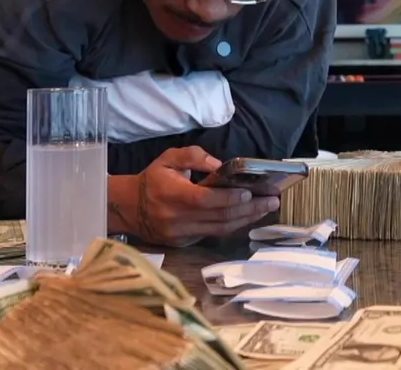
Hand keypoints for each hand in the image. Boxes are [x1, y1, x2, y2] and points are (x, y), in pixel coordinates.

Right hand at [123, 147, 279, 246]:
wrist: (129, 207)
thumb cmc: (153, 179)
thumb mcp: (169, 158)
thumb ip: (195, 156)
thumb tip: (220, 165)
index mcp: (173, 195)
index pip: (206, 200)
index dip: (230, 198)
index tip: (251, 192)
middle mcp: (178, 218)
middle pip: (219, 217)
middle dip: (249, 209)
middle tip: (272, 200)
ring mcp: (181, 234)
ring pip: (220, 229)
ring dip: (246, 219)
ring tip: (266, 208)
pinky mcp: (184, 243)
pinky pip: (213, 235)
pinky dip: (232, 226)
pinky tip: (247, 217)